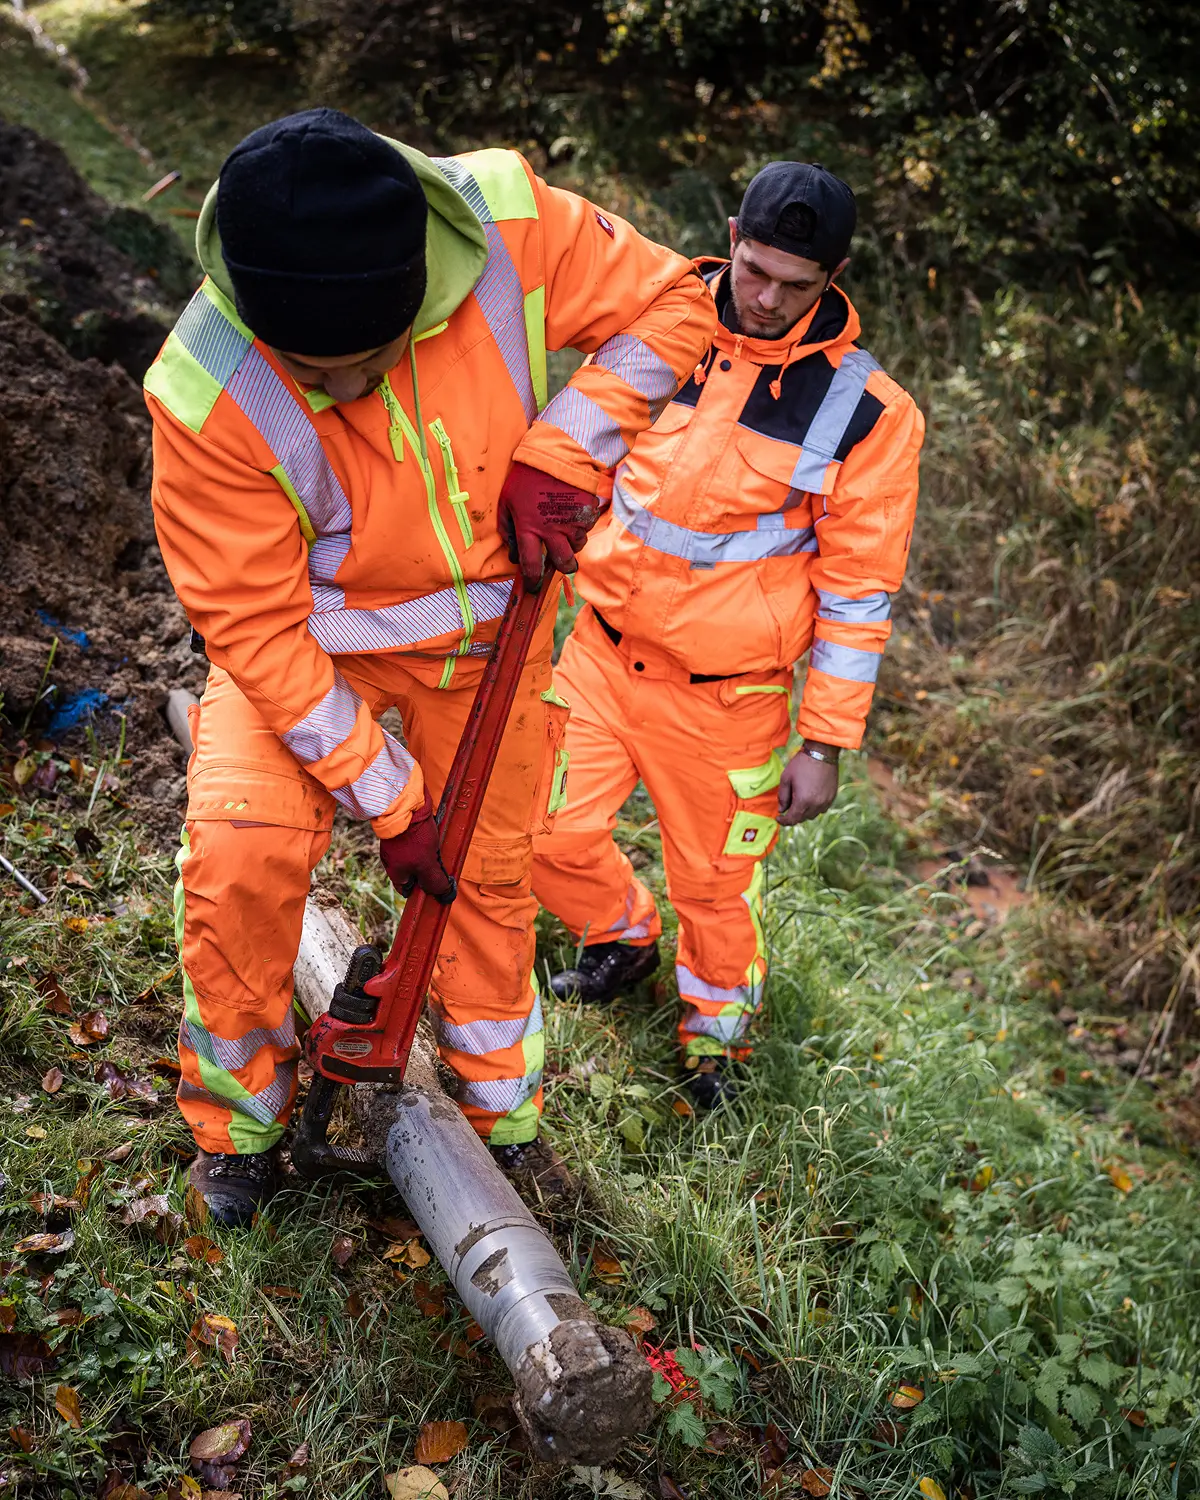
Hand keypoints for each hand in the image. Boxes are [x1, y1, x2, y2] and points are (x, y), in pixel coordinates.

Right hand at [379, 790, 455, 901]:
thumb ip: (434, 882)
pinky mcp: (405, 828)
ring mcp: (398, 843)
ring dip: (431, 852)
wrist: (404, 802)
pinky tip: (435, 832)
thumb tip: (444, 895)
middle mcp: (394, 859)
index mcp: (395, 872)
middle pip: (416, 872)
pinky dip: (428, 837)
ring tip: (438, 844)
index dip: (423, 890)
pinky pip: (419, 838)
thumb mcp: (426, 865)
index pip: (408, 890)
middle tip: (439, 860)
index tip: (437, 886)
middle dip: (430, 868)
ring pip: (419, 854)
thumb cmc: (412, 836)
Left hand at [497, 461, 601, 590]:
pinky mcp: (588, 514)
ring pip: (577, 547)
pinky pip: (586, 529)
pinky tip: (571, 512)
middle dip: (562, 568)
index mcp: (530, 529)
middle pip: (564, 564)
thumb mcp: (506, 500)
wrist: (556, 454)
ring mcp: (573, 523)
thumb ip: (507, 528)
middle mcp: (553, 531)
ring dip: (571, 544)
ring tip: (563, 529)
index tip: (532, 585)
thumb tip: (512, 551)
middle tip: (559, 562)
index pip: (531, 566)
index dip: (532, 580)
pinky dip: (580, 526)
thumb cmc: (526, 476)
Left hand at [778, 746, 839, 826]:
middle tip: (787, 806)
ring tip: (798, 800)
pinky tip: (810, 797)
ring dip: (804, 812)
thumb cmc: (801, 764)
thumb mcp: (786, 778)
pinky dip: (814, 807)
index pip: (792, 819)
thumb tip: (781, 809)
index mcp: (803, 801)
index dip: (783, 821)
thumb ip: (782, 796)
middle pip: (802, 818)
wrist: (821, 753)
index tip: (778, 818)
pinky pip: (822, 809)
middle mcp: (816, 805)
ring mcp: (826, 801)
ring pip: (812, 815)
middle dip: (793, 815)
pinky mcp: (832, 796)